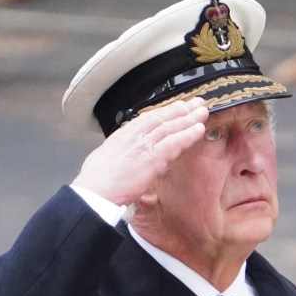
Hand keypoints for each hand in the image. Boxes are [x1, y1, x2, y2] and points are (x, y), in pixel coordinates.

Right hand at [71, 98, 208, 206]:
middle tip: (194, 103)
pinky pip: (174, 142)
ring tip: (202, 112)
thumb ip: (116, 159)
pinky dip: (187, 135)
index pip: (146, 120)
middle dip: (179, 109)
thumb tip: (119, 162)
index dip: (162, 113)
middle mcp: (132, 136)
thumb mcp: (102, 163)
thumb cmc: (95, 184)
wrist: (93, 193)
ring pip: (170, 127)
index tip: (174, 109)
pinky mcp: (151, 158)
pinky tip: (199, 129)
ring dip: (188, 118)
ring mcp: (143, 145)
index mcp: (121, 137)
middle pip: (160, 118)